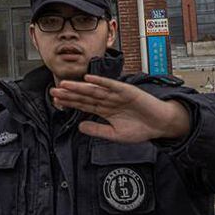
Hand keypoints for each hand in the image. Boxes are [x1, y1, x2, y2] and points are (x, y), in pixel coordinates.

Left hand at [50, 75, 191, 142]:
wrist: (161, 124)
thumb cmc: (141, 129)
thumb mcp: (115, 134)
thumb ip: (98, 130)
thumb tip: (80, 127)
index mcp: (105, 110)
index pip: (83, 105)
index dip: (70, 103)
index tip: (56, 101)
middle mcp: (108, 100)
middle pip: (85, 96)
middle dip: (69, 94)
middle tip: (54, 91)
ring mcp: (116, 94)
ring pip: (94, 90)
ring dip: (79, 87)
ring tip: (65, 85)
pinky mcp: (126, 91)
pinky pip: (111, 85)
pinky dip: (100, 81)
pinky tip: (88, 79)